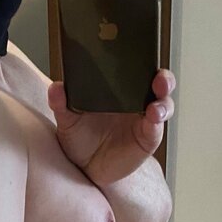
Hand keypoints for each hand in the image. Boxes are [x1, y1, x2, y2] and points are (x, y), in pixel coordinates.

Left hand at [47, 69, 176, 186]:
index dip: (143, 57)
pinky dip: (156, 121)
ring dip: (163, 101)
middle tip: (157, 77)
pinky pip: (156, 127)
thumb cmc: (80, 139)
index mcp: (120, 89)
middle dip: (163, 78)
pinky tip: (152, 117)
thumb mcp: (67, 119)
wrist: (85, 168)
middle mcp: (136, 100)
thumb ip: (61, 103)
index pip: (137, 67)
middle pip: (159, 82)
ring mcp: (145, 119)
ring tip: (155, 105)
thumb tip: (57, 88)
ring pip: (163, 103)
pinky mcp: (148, 137)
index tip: (140, 53)